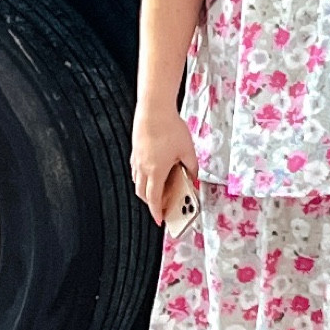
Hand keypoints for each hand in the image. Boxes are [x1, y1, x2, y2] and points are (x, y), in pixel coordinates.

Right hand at [130, 103, 199, 225]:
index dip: (157, 212)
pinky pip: (136, 170)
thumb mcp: (188, 150)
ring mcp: (137, 159)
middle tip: (162, 205)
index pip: (154, 199)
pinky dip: (142, 177)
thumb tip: (193, 176)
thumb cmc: (170, 128)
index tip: (160, 220)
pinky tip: (152, 170)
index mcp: (156, 171)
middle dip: (151, 203)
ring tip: (159, 189)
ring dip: (146, 190)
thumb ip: (192, 167)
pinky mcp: (135, 149)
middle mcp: (143, 168)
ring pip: (137, 182)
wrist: (154, 109)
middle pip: (143, 193)